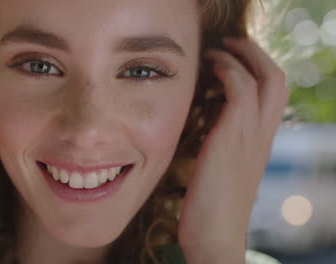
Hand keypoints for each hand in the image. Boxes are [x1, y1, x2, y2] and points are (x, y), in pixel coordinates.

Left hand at [177, 37, 289, 262]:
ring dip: (239, 55)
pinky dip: (227, 70)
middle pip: (277, 78)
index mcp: (260, 143)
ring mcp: (250, 136)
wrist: (214, 238)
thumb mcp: (222, 173)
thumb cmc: (211, 210)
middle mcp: (262, 136)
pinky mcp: (232, 138)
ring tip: (215, 50)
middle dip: (255, 53)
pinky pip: (240, 89)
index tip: (233, 59)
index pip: (273, 94)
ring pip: (264, 77)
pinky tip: (209, 69)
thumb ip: (224, 150)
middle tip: (229, 44)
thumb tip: (209, 132)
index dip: (257, 70)